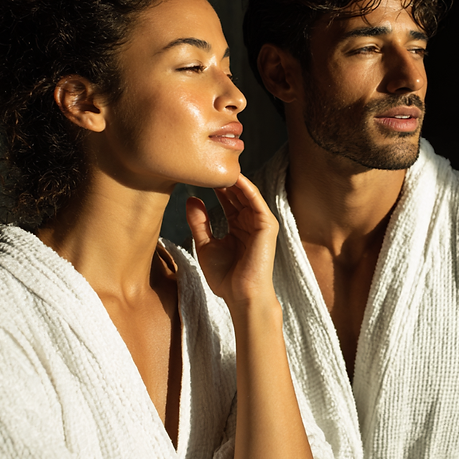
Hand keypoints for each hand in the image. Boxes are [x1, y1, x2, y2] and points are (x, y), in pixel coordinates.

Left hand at [185, 175, 279, 309]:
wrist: (241, 296)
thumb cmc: (225, 277)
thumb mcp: (205, 245)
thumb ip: (199, 222)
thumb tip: (191, 198)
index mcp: (238, 227)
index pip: (228, 200)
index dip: (215, 186)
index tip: (199, 172)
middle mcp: (250, 222)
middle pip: (237, 194)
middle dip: (224, 179)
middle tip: (209, 162)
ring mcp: (260, 222)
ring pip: (246, 193)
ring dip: (234, 179)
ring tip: (219, 163)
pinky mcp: (267, 225)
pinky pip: (256, 201)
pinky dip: (246, 187)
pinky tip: (233, 177)